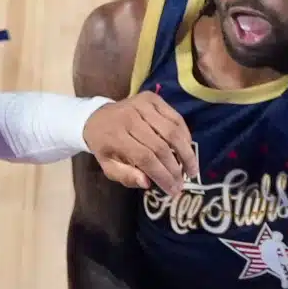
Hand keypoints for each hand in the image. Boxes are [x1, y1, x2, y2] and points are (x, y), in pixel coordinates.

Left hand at [83, 93, 197, 195]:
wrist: (96, 117)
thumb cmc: (105, 146)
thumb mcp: (108, 166)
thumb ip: (125, 176)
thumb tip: (147, 183)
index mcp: (115, 136)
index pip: (145, 158)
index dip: (162, 175)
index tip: (173, 190)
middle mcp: (129, 118)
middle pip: (160, 146)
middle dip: (175, 169)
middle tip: (182, 183)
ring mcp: (142, 105)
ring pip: (172, 131)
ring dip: (186, 152)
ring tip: (191, 169)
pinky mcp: (152, 98)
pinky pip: (175, 117)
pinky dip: (185, 135)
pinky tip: (187, 149)